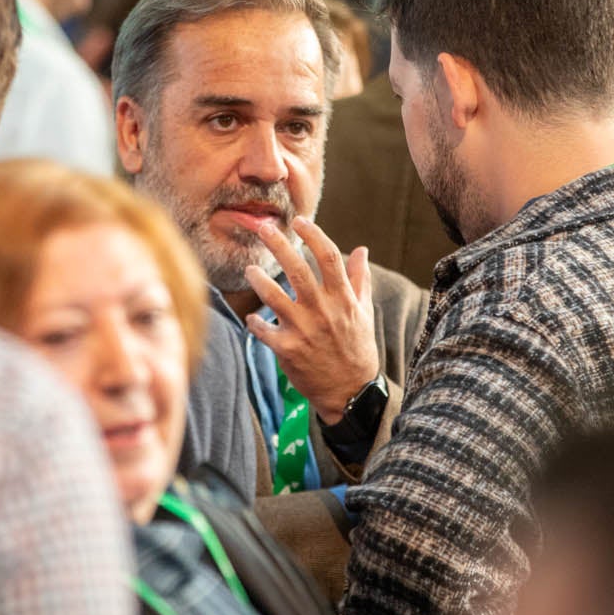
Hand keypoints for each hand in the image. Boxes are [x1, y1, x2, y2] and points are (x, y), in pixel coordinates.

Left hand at [242, 216, 381, 422]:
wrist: (351, 393)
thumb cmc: (358, 349)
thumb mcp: (364, 312)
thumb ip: (360, 279)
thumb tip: (361, 249)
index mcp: (343, 298)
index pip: (329, 257)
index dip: (313, 235)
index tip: (299, 221)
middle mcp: (323, 311)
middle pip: (297, 269)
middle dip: (278, 245)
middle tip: (263, 228)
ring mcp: (304, 330)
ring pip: (274, 297)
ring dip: (259, 280)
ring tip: (250, 270)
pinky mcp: (289, 350)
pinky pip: (264, 331)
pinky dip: (255, 323)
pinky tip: (252, 317)